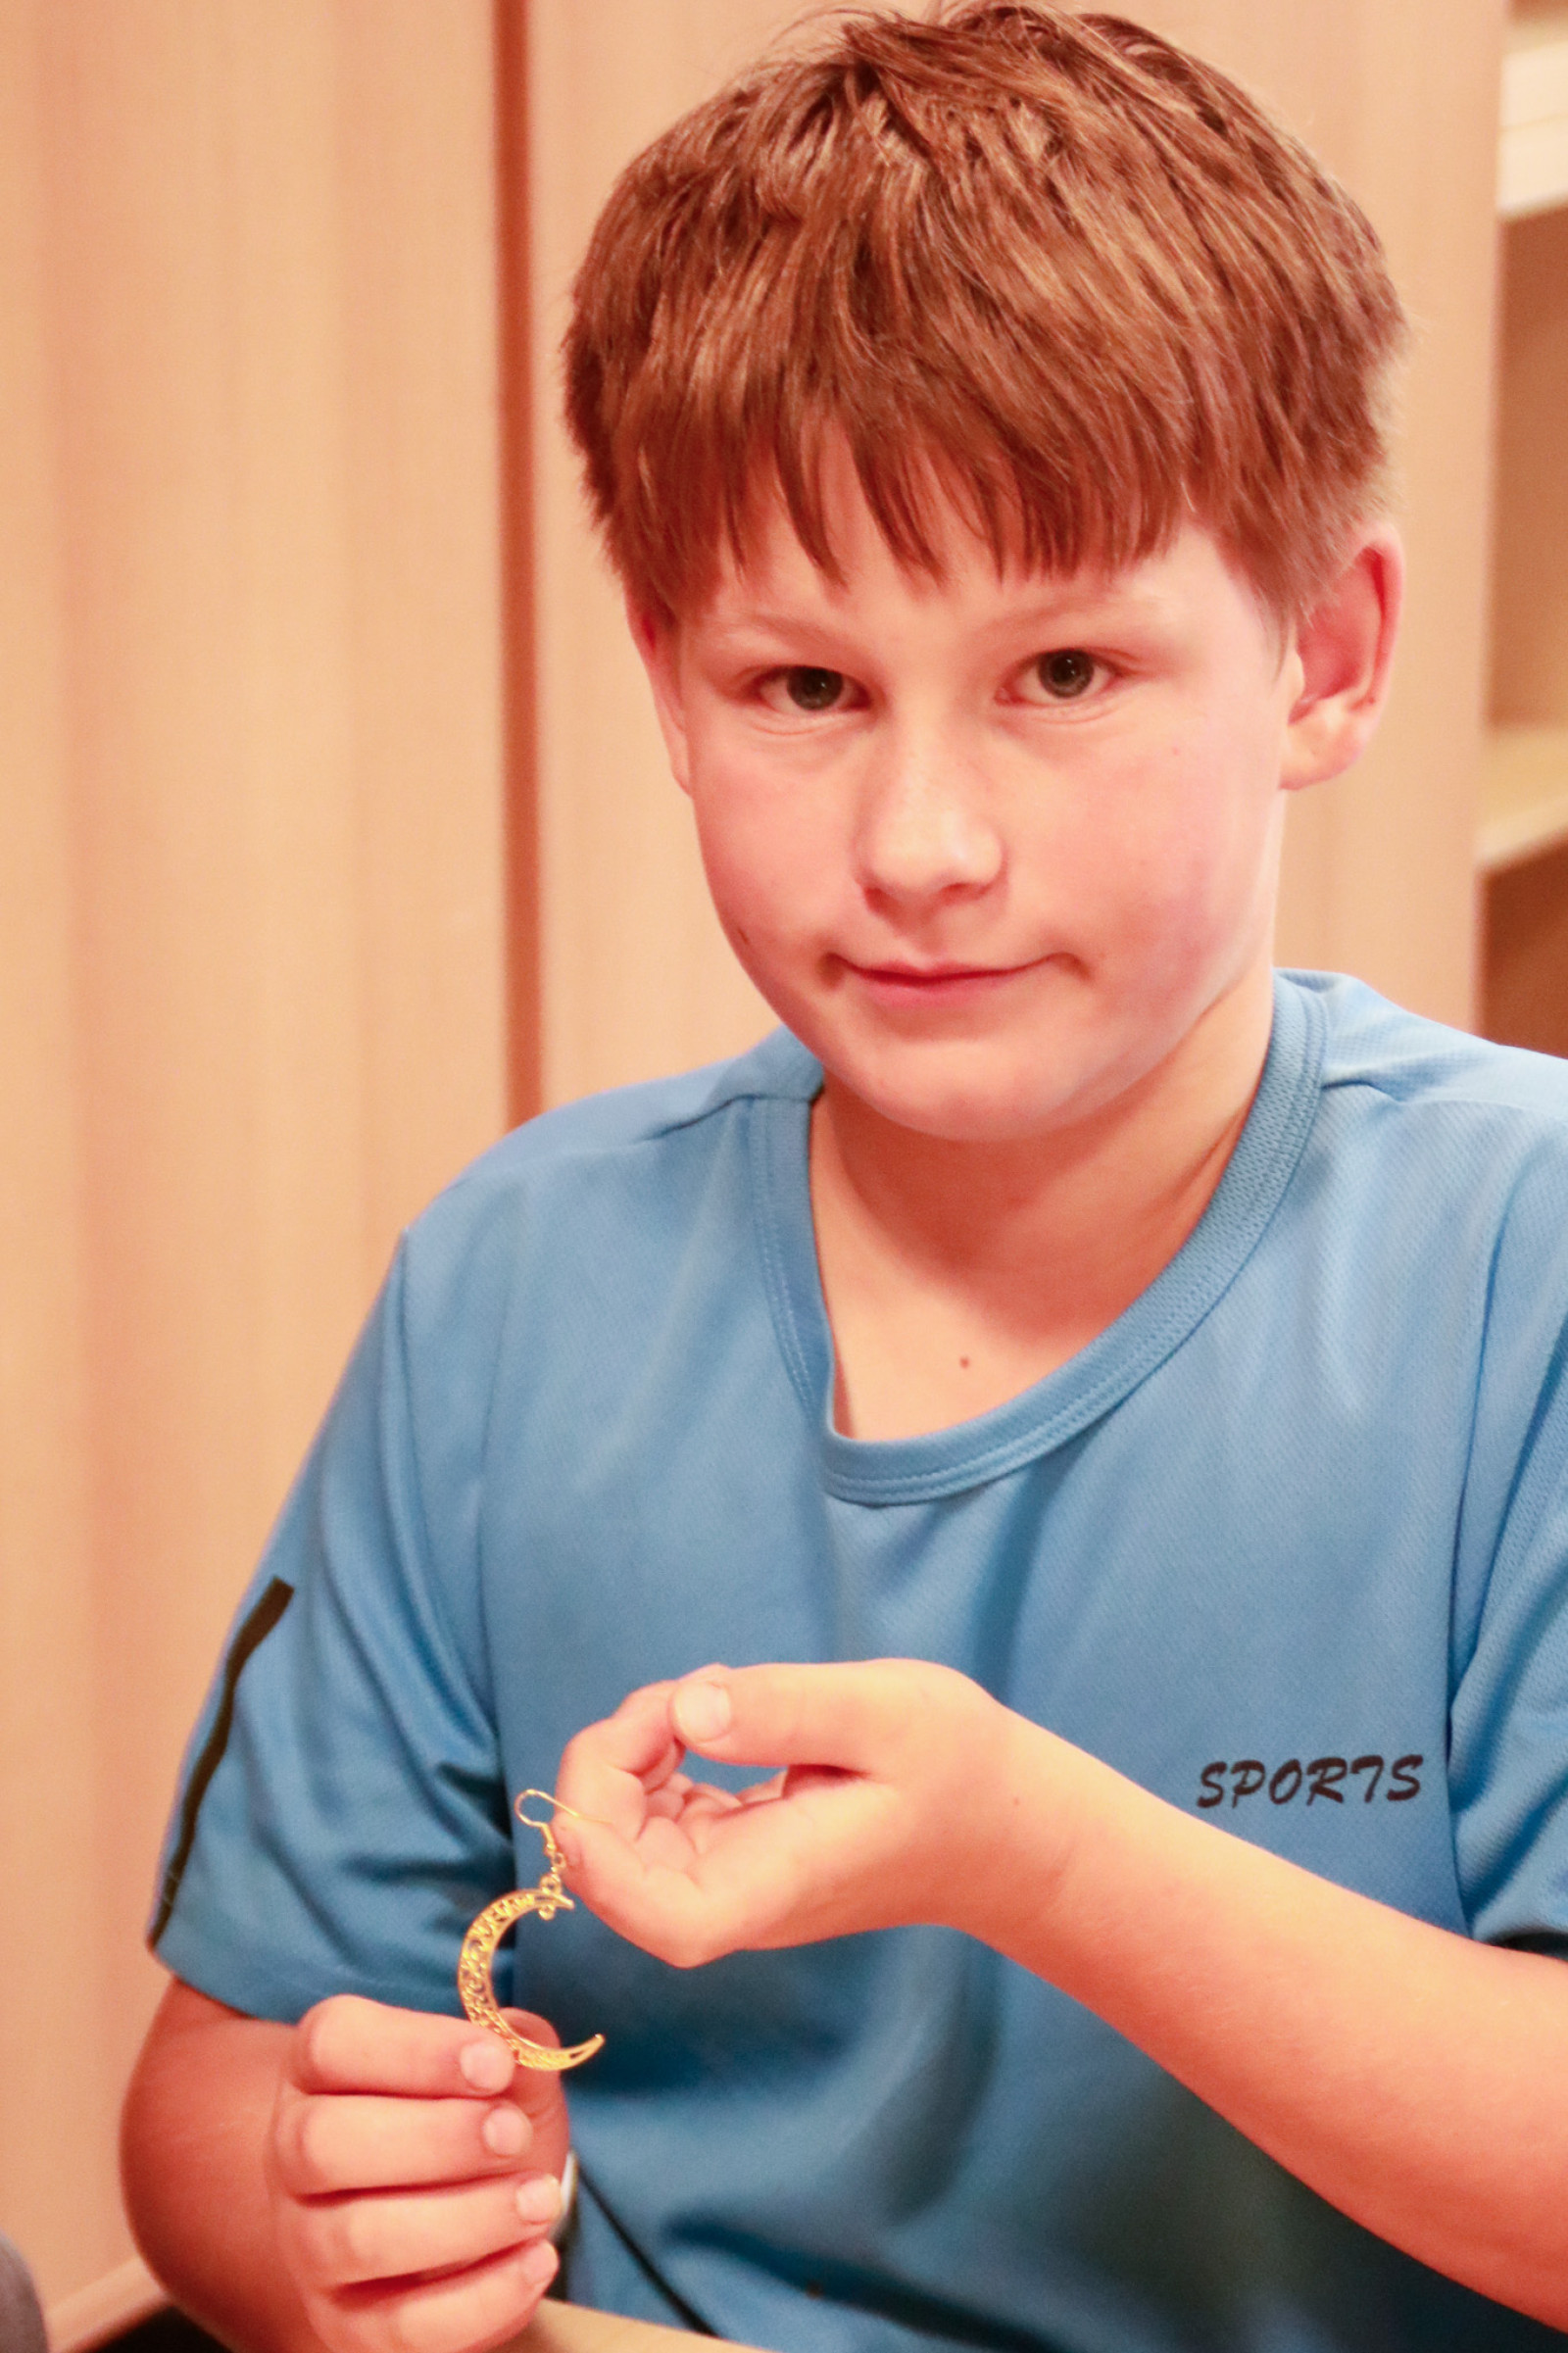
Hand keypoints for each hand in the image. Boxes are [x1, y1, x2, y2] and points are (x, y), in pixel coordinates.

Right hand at [266, 1994, 570, 2352]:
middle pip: (324, 2143)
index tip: (496, 2064)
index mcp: (321, 2068)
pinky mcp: (345, 2325)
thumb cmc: (479, 2113)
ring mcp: (310, 2246)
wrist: (472, 2200)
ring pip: (358, 2239)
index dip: (414, 2049)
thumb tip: (519, 2050)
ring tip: (539, 2200)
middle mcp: (296, 2154)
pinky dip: (479, 2300)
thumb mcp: (504, 2067)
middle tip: (514, 2135)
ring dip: (464, 2220)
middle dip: (435, 2139)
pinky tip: (536, 2261)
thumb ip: (515, 2046)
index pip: (333, 2043)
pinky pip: (398, 2329)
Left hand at [554, 1658, 1020, 1965]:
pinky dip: (658, 1755)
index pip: (663, 1918)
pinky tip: (717, 1716)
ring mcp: (728, 1878)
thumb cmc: (957, 1766)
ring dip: (632, 1754)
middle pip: (615, 1865)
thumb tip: (685, 1711)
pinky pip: (654, 1814)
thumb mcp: (886, 1710)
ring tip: (713, 1697)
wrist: (1000, 1824)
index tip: (595, 1784)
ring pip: (622, 1834)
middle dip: (611, 1765)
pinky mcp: (728, 1850)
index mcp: (777, 1881)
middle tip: (684, 1697)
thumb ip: (784, 1709)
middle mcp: (739, 1895)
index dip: (600, 1865)